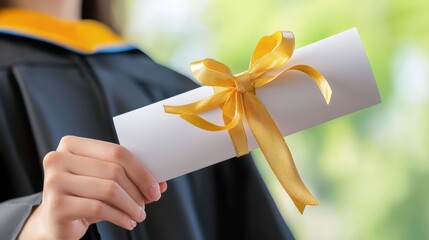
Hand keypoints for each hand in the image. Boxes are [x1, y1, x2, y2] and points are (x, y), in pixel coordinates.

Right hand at [18, 136, 166, 239]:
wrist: (56, 220)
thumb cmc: (85, 195)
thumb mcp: (106, 181)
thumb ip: (131, 176)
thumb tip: (161, 183)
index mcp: (72, 144)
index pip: (117, 151)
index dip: (141, 171)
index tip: (156, 188)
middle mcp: (58, 158)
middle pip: (114, 171)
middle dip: (138, 190)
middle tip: (147, 203)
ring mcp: (54, 181)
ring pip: (109, 190)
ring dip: (131, 205)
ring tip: (139, 214)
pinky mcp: (55, 205)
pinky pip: (99, 208)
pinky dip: (120, 217)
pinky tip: (128, 222)